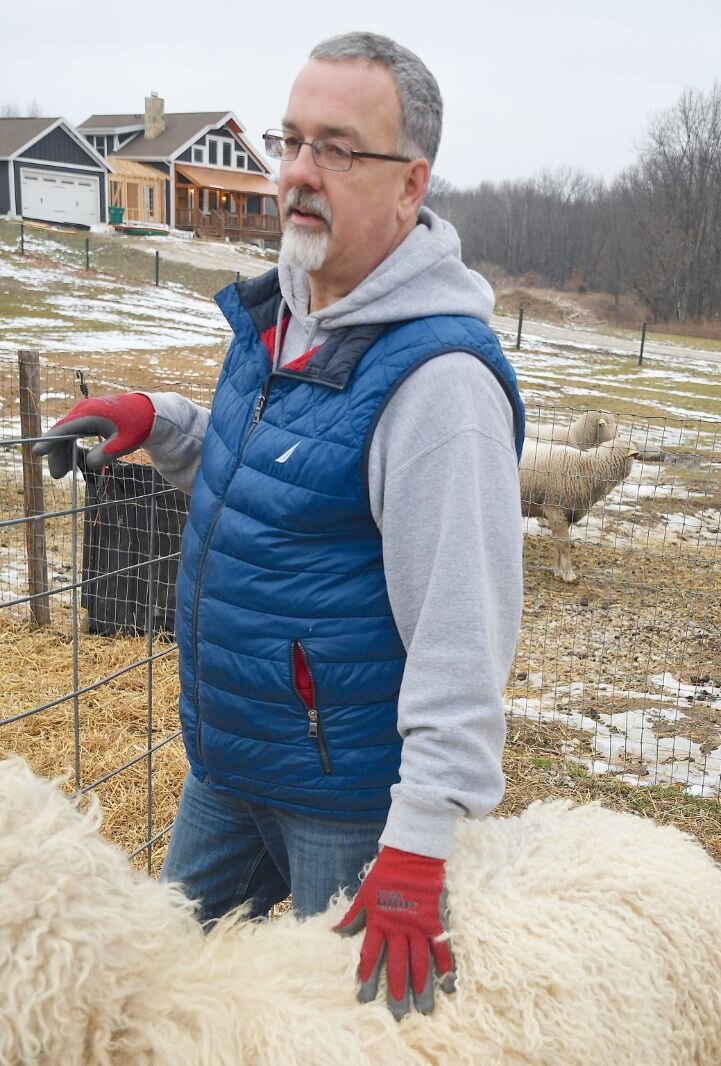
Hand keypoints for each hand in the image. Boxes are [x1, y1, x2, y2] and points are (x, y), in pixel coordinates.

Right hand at [32, 394, 154, 476]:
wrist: (147, 412)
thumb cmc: (137, 426)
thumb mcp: (125, 443)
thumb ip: (107, 453)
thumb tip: (89, 463)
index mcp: (91, 413)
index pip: (65, 428)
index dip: (50, 441)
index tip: (38, 452)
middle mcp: (83, 411)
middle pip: (62, 433)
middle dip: (57, 454)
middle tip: (57, 475)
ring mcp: (84, 414)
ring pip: (67, 434)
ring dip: (64, 453)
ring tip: (63, 473)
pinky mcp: (88, 419)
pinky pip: (74, 434)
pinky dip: (71, 447)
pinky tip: (72, 463)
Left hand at [334, 846, 454, 1019]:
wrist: (411, 854)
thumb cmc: (385, 873)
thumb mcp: (364, 894)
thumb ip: (353, 917)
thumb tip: (334, 933)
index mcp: (378, 922)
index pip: (371, 956)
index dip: (367, 977)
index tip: (364, 998)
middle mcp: (398, 928)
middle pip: (398, 965)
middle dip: (397, 991)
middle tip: (398, 1015)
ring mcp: (419, 925)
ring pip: (421, 961)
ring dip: (422, 986)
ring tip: (424, 1009)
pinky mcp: (436, 919)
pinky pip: (442, 946)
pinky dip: (446, 965)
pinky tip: (448, 984)